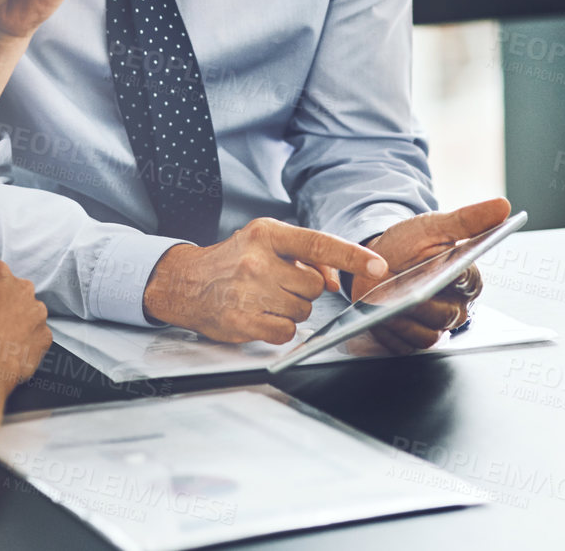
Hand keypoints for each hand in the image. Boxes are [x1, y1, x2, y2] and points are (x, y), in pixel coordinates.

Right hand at [142, 218, 388, 344]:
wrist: (185, 283)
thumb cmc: (232, 261)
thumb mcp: (266, 244)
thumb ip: (305, 257)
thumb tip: (336, 279)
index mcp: (267, 234)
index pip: (318, 244)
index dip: (352, 256)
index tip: (379, 265)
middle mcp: (257, 260)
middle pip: (313, 287)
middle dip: (302, 290)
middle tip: (276, 284)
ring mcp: (248, 291)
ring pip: (302, 311)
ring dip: (290, 310)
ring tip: (263, 299)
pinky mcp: (242, 320)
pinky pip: (285, 332)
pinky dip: (278, 328)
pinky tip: (259, 315)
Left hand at [354, 198, 510, 354]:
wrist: (374, 261)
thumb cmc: (408, 243)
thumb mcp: (435, 226)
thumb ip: (469, 219)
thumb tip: (503, 205)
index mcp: (467, 280)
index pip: (470, 285)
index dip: (454, 280)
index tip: (441, 273)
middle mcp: (455, 307)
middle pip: (447, 316)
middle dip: (423, 303)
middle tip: (404, 292)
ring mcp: (433, 326)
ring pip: (428, 335)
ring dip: (404, 320)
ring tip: (384, 304)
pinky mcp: (411, 340)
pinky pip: (405, 346)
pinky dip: (390, 333)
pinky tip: (377, 318)